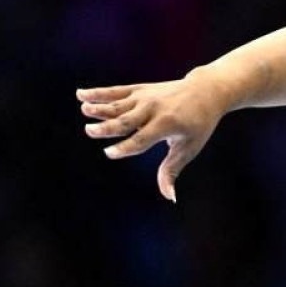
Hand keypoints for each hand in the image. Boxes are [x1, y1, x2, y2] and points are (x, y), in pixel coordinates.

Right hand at [77, 70, 223, 201]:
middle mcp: (154, 109)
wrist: (205, 91)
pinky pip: (117, 92)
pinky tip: (80, 95)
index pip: (142, 139)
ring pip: (119, 104)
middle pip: (127, 120)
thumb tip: (169, 197)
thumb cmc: (198, 125)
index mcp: (166, 125)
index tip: (109, 153)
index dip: (125, 147)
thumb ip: (172, 170)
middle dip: (108, 127)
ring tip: (84, 109)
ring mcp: (145, 97)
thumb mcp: (188, 148)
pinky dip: (99, 93)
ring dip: (100, 107)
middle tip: (89, 131)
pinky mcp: (140, 89)